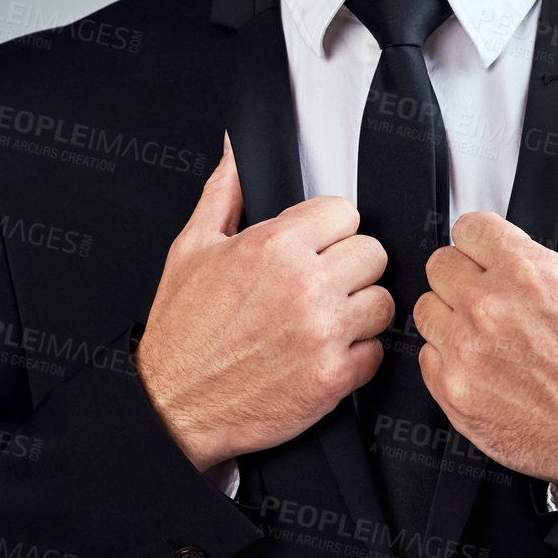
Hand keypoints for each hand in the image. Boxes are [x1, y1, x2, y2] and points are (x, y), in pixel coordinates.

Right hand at [135, 130, 393, 473]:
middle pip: (372, 252)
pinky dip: (356, 355)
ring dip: (359, 310)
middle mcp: (304, 287)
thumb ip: (225, 192)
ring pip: (383, 301)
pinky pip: (377, 352)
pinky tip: (322, 352)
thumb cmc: (182, 333)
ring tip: (324, 318)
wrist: (174, 406)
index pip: (344, 212)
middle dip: (348, 266)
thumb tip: (235, 151)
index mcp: (272, 248)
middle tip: (320, 283)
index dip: (328, 229)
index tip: (315, 246)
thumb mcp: (191, 248)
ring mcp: (324, 333)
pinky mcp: (334, 378)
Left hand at [413, 151, 557, 493]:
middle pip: (440, 264)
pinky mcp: (452, 391)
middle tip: (495, 299)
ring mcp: (466, 351)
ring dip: (451, 316)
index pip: (468, 228)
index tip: (496, 259)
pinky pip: (426, 356)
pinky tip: (484, 365)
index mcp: (526, 271)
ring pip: (426, 308)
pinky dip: (448, 360)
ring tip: (489, 334)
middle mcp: (489, 307)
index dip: (485, 243)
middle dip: (465, 276)